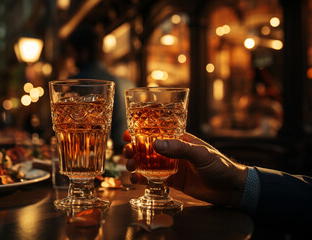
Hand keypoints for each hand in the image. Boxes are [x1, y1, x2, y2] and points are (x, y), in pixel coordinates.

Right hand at [123, 130, 247, 206]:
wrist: (230, 189)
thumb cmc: (219, 165)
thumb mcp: (200, 154)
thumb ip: (179, 149)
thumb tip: (155, 144)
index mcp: (179, 139)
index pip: (156, 131)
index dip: (140, 131)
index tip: (127, 134)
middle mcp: (172, 151)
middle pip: (147, 147)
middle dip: (133, 149)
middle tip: (127, 153)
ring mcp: (171, 165)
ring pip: (147, 162)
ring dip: (135, 163)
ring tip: (130, 168)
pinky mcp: (171, 180)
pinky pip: (152, 178)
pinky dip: (142, 178)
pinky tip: (136, 180)